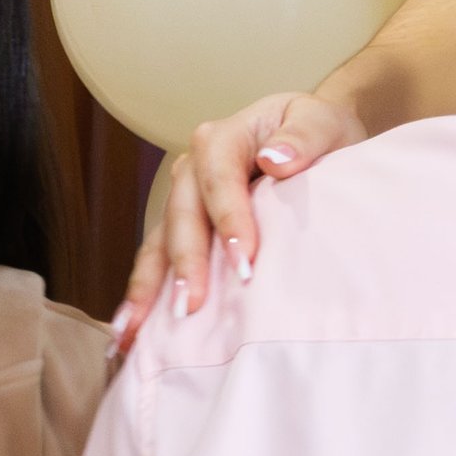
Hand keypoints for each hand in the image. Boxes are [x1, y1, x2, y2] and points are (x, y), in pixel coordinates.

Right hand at [112, 91, 366, 353]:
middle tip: (190, 307)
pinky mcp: (186, 226)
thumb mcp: (322, 123)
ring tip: (136, 331)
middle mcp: (194, 169)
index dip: (229, 220)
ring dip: (148, 286)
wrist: (316, 137)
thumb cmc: (320, 130)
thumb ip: (303, 138)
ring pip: (160, 242)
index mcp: (224, 139)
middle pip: (183, 215)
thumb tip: (274, 160)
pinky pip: (160, 258)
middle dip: (186, 263)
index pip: (220, 181)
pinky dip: (147, 292)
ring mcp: (184, 199)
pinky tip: (133, 330)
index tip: (244, 262)